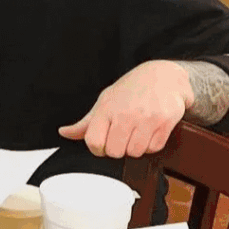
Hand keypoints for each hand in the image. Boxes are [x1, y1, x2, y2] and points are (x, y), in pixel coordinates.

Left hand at [57, 60, 193, 158]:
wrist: (163, 76)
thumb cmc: (130, 90)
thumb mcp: (105, 101)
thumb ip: (85, 123)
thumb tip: (63, 133)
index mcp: (106, 109)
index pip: (94, 142)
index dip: (98, 149)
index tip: (104, 144)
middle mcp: (125, 114)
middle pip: (115, 152)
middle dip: (118, 149)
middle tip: (123, 137)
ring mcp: (146, 118)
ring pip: (135, 152)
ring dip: (135, 148)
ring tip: (137, 132)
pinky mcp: (164, 122)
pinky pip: (153, 148)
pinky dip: (151, 145)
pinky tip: (150, 131)